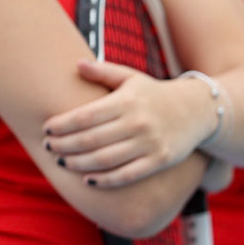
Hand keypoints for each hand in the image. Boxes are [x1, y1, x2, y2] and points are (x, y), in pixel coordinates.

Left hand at [42, 61, 214, 187]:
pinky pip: (127, 175)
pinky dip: (106, 180)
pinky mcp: (159, 161)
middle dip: (65, 145)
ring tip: (61, 161)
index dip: (63, 124)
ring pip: (105, 159)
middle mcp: (137, 123)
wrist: (197, 110)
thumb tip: (77, 64)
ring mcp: (149, 144)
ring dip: (79, 163)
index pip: (86, 116)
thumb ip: (103, 71)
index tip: (46, 128)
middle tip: (48, 147)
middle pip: (91, 139)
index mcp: (126, 101)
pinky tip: (88, 179)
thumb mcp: (131, 77)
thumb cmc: (154, 94)